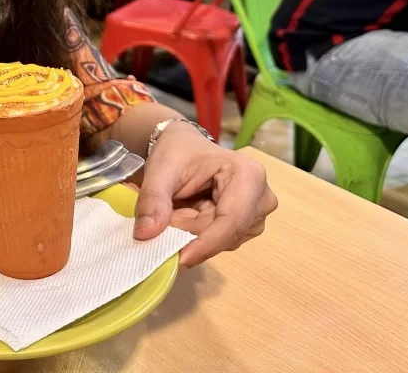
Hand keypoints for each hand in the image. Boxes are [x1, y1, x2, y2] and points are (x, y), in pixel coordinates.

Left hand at [133, 121, 277, 266]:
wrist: (184, 148)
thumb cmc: (177, 152)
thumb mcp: (159, 169)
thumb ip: (152, 199)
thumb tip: (146, 234)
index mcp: (248, 175)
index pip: (232, 221)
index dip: (206, 243)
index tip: (179, 258)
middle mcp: (261, 198)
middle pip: (226, 235)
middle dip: (190, 234)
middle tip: (162, 218)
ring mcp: (256, 215)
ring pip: (221, 242)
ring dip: (191, 234)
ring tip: (175, 209)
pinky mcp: (247, 226)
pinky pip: (218, 242)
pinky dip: (195, 234)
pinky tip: (185, 214)